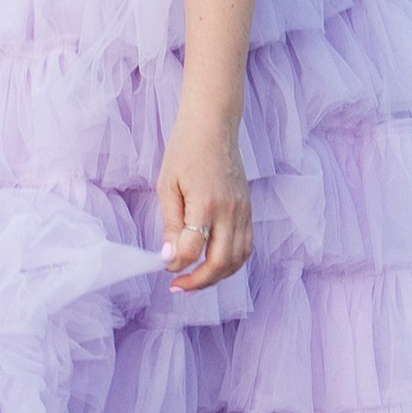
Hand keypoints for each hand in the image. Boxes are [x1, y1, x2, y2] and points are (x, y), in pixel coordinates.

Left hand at [158, 110, 252, 295]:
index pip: (193, 250)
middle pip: (220, 262)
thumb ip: (170, 224)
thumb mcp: (167, 186)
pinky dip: (231, 262)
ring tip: (195, 280)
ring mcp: (243, 211)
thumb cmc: (185, 150)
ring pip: (237, 259)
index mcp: (206, 204)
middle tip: (178, 287)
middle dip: (198, 281)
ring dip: (216, 277)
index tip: (163, 265)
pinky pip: (246, 246)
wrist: (214, 125)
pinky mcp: (248, 210)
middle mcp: (230, 211)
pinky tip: (214, 264)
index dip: (176, 264)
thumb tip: (169, 256)